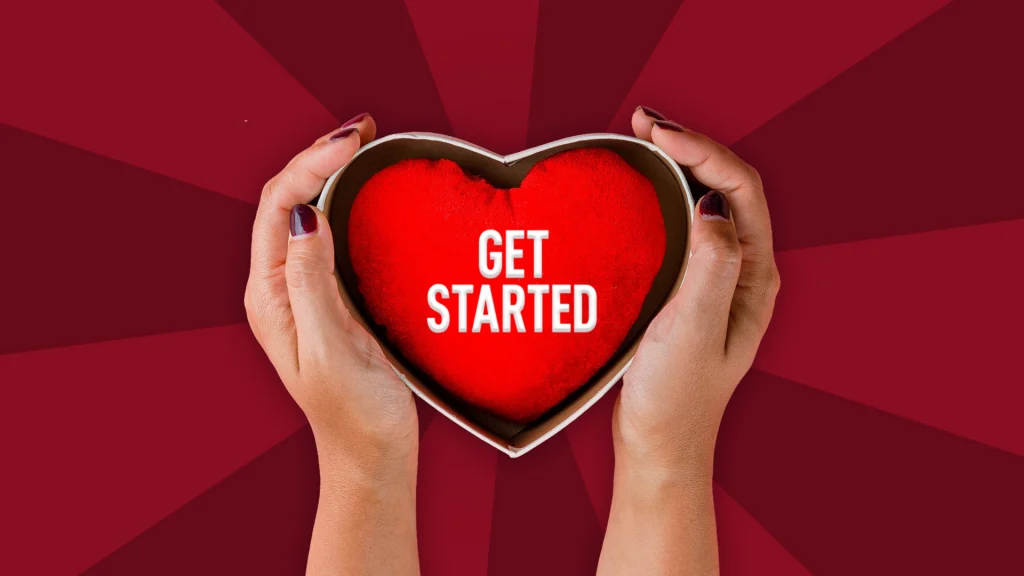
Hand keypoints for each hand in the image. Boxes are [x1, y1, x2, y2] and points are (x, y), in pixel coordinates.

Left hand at [244, 115, 419, 574]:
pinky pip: (334, 234)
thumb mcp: (331, 352)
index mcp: (270, 297)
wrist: (371, 458)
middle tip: (366, 127)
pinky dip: (351, 201)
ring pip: (310, 211)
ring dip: (334, 172)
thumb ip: (312, 284)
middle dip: (320, 155)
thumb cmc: (354, 416)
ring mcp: (306, 290)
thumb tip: (304, 212)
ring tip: (369, 142)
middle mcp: (280, 287)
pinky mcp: (333, 297)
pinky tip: (374, 188)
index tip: (355, 140)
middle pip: (287, 200)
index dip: (311, 164)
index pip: (277, 207)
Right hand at [597, 107, 779, 575]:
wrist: (659, 446)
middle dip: (688, 146)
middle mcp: (742, 270)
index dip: (702, 152)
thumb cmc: (676, 398)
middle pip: (724, 186)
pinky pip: (679, 226)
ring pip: (702, 202)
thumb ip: (710, 265)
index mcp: (754, 276)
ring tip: (636, 139)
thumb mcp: (692, 331)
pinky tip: (631, 189)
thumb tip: (712, 203)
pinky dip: (658, 196)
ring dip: (673, 166)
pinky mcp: (686, 289)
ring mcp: (714, 278)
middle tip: (641, 121)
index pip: (739, 191)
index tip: (657, 134)